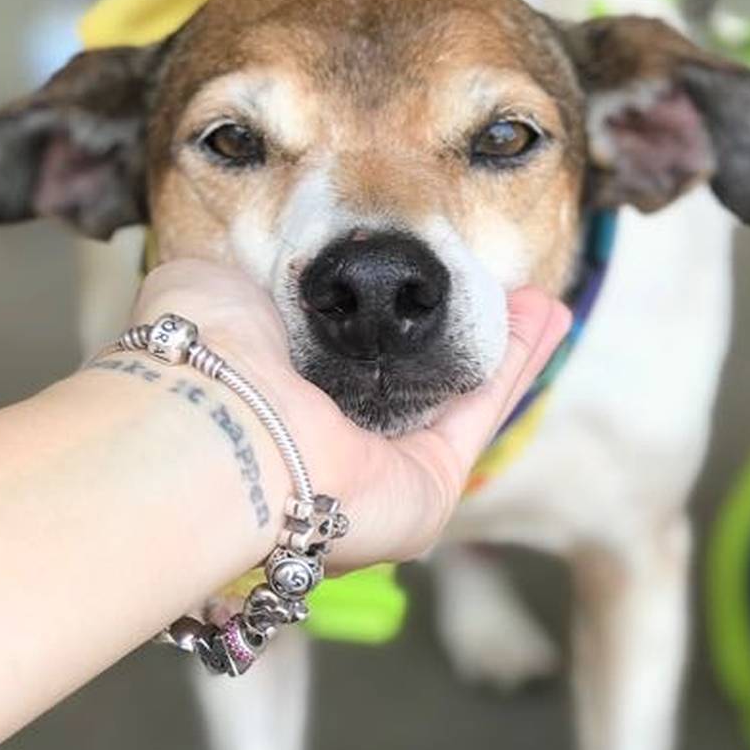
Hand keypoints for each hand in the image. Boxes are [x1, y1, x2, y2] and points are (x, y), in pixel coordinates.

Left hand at [131, 260, 568, 569]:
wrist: (220, 418)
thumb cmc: (204, 351)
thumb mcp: (209, 282)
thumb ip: (245, 272)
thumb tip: (266, 257)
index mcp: (266, 400)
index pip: (331, 355)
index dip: (374, 313)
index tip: (407, 268)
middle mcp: (319, 445)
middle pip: (401, 382)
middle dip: (444, 333)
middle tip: (484, 286)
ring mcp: (376, 474)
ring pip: (451, 400)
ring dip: (498, 348)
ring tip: (538, 293)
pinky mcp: (425, 492)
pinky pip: (479, 417)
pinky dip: (515, 365)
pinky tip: (545, 314)